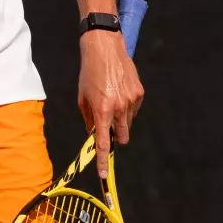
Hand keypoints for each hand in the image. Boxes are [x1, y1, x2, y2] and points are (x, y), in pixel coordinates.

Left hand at [76, 28, 144, 181]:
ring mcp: (132, 100)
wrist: (105, 48)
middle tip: (108, 127)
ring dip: (120, 120)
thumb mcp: (82, 98)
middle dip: (115, 137)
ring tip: (111, 99)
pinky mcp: (140, 93)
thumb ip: (88, 119)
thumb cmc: (89, 73)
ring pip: (128, 123)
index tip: (103, 174)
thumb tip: (93, 135)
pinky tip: (119, 93)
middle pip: (121, 136)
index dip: (103, 160)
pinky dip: (127, 108)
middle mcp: (119, 107)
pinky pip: (134, 110)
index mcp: (102, 110)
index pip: (104, 142)